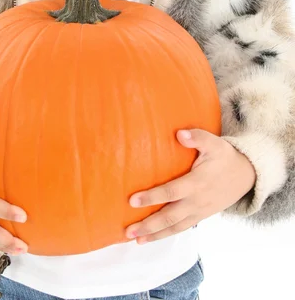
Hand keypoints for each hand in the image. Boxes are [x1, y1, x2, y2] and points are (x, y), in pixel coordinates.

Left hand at [125, 129, 256, 243]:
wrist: (246, 176)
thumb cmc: (225, 157)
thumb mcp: (215, 143)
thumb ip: (198, 137)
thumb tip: (180, 134)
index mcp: (197, 183)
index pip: (171, 192)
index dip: (152, 197)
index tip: (132, 201)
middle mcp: (197, 201)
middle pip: (170, 217)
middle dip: (149, 225)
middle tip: (128, 231)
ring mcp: (199, 211)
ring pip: (175, 227)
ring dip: (154, 235)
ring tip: (135, 240)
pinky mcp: (201, 216)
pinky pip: (181, 228)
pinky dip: (166, 234)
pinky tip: (151, 237)